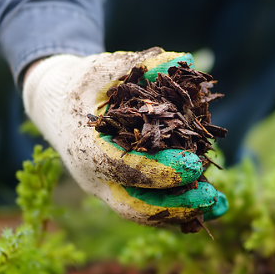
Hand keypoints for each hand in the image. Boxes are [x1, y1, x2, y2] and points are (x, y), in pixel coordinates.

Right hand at [23, 47, 226, 225]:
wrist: (54, 106)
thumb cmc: (81, 84)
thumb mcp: (104, 68)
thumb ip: (141, 65)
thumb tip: (183, 60)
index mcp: (86, 148)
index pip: (124, 168)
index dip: (161, 170)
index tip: (195, 165)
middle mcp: (94, 178)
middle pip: (135, 206)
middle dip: (175, 206)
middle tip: (211, 197)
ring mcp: (106, 190)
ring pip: (144, 213)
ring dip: (183, 212)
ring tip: (220, 205)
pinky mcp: (119, 192)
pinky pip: (149, 207)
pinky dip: (179, 209)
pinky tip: (212, 205)